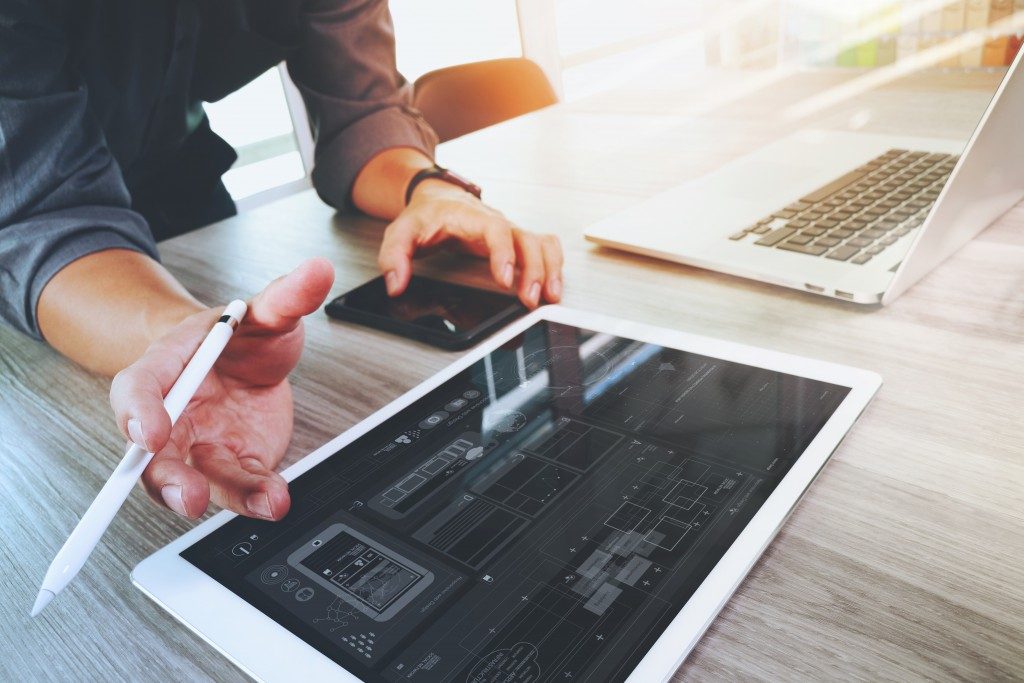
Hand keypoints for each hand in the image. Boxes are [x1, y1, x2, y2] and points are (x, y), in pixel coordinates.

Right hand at [109, 258, 334, 519]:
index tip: (149, 432)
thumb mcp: (265, 312)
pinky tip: (275, 498)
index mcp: (166, 368)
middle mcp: (176, 416)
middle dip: (167, 479)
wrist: (248, 360)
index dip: (137, 412)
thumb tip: (318, 271)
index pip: (139, 388)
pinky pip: (240, 487)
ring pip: (201, 479)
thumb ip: (286, 296)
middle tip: (188, 497)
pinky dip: (256, 497)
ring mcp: (204, 444)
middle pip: (156, 454)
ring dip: (229, 495)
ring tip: (268, 499)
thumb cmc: (238, 336)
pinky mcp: (235, 464)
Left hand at [377, 180, 563, 307]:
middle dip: (535, 270)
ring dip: (550, 270)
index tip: (506, 280)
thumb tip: (395, 283)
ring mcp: (510, 233)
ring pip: (542, 244)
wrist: (438, 199)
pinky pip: (545, 248)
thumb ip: (394, 256)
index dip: (504, 254)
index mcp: (471, 217)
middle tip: (531, 298)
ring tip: (549, 298)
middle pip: (527, 240)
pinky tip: (551, 289)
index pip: (496, 230)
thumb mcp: (400, 232)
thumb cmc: (425, 216)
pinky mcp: (516, 243)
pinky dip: (554, 266)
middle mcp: (497, 223)